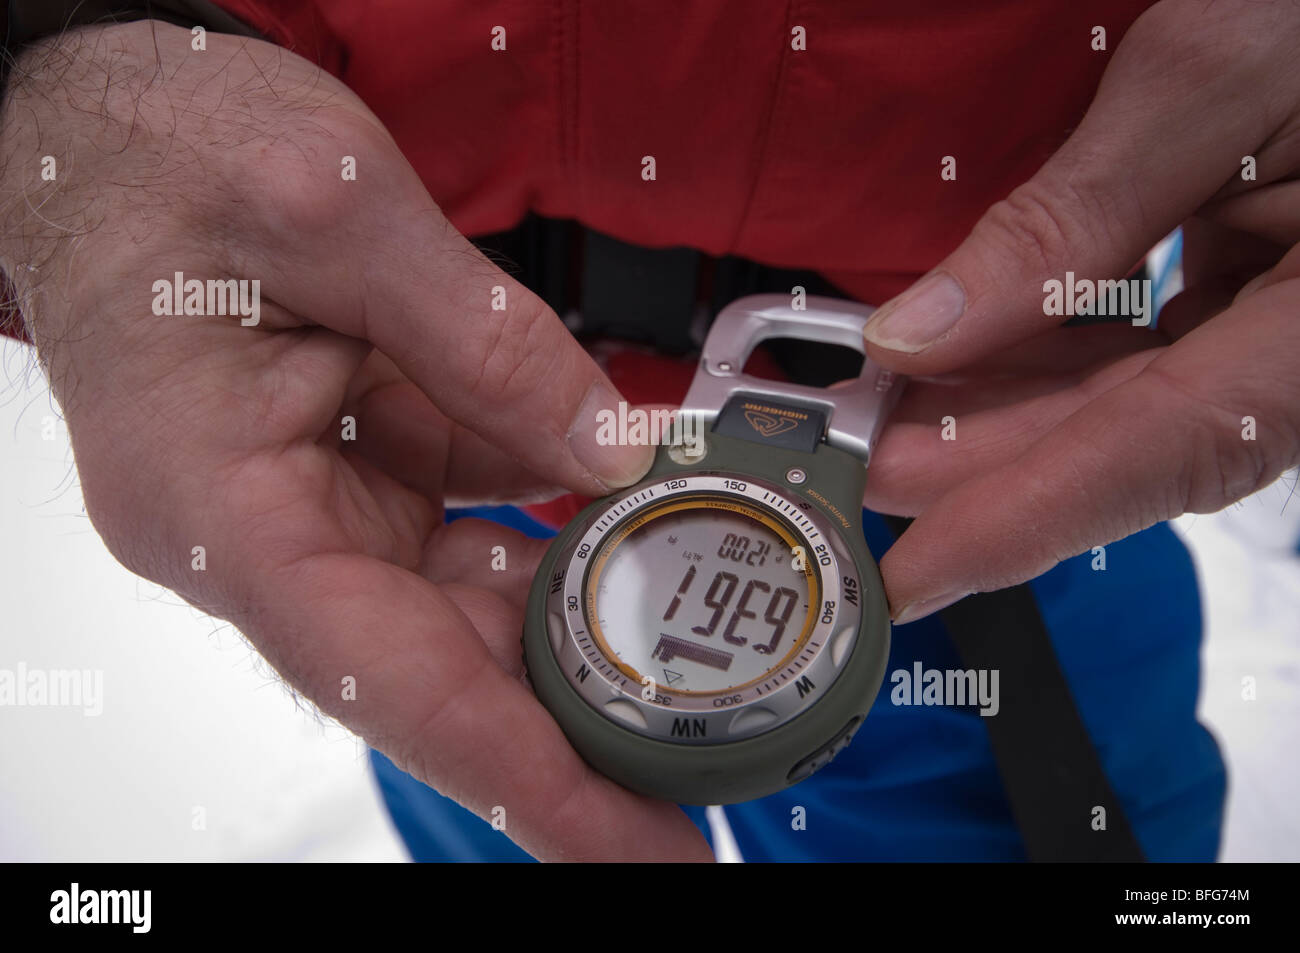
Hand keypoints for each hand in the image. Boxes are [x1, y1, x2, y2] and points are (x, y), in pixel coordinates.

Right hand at [0, 21, 710, 859]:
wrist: (118, 122)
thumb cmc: (167, 158)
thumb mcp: (339, 215)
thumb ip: (486, 338)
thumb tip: (611, 449)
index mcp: (223, 506)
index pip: (388, 679)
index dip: (518, 772)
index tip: (627, 842)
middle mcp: (266, 532)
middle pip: (439, 659)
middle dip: (572, 716)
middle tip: (697, 766)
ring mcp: (312, 502)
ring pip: (465, 591)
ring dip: (576, 609)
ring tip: (694, 636)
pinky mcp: (353, 463)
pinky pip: (469, 509)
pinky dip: (551, 512)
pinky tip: (633, 508)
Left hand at [860, 0, 1299, 622]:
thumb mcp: (1212, 80)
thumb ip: (1071, 217)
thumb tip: (925, 330)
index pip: (1164, 451)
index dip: (1024, 521)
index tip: (914, 575)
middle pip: (1125, 442)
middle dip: (974, 460)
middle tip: (856, 453)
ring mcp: (1287, 332)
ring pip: (1125, 407)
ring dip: (996, 412)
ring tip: (886, 401)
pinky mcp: (1258, 304)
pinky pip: (1144, 359)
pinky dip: (1046, 358)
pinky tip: (963, 350)